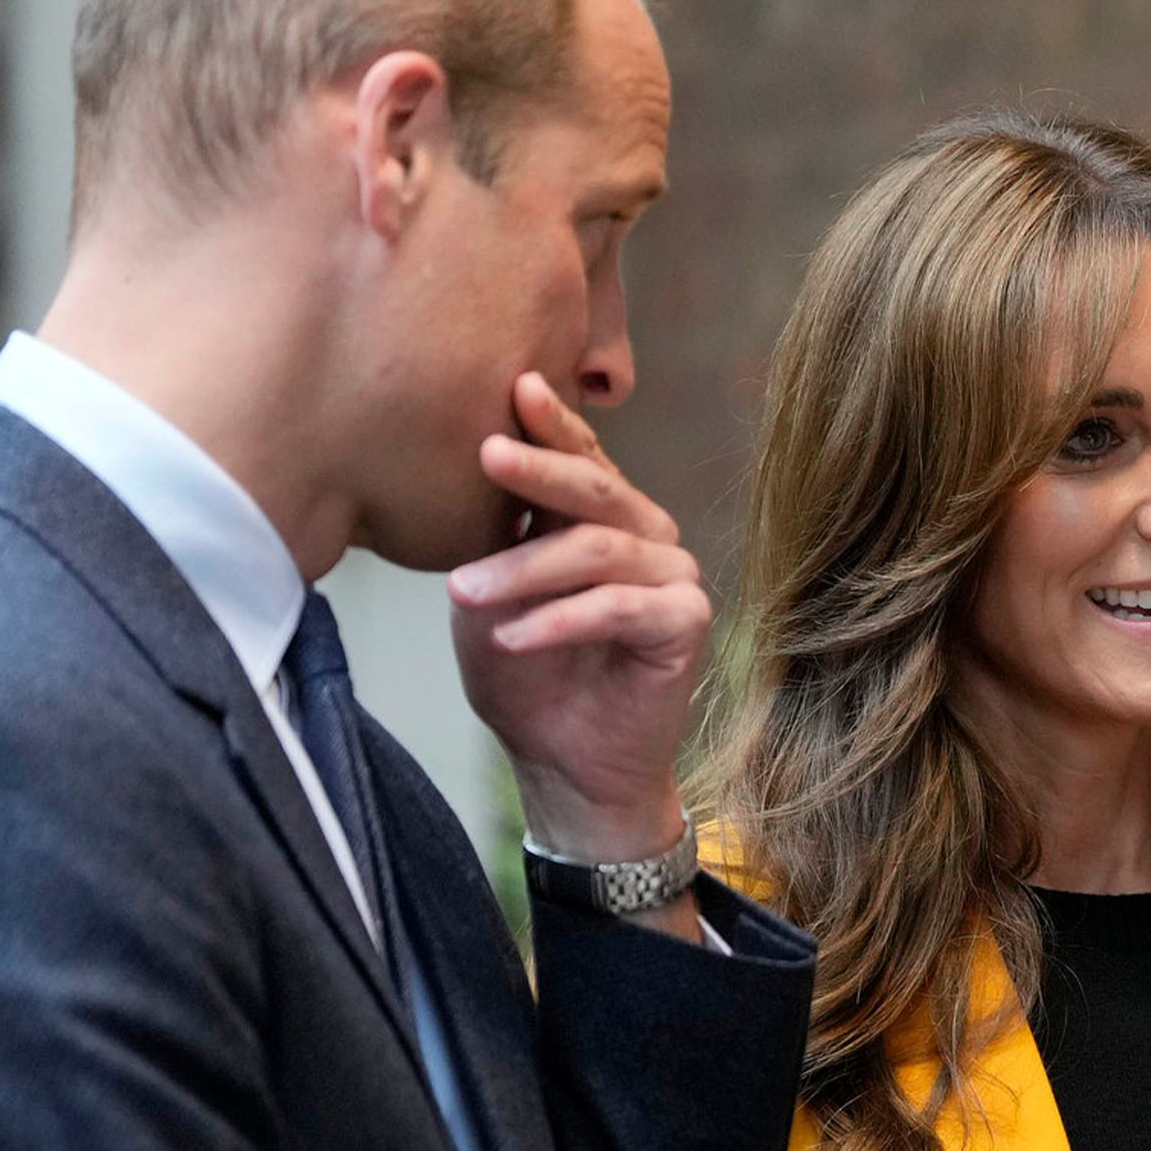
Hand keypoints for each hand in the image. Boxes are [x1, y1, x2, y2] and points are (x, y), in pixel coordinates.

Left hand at [448, 372, 710, 864]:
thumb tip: (471, 457)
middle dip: (536, 471)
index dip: (550, 421)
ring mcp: (673, 575)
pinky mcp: (686, 623)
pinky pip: (619, 608)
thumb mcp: (491, 595)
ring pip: (598, 550)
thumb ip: (493, 534)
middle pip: (593, 490)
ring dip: (524, 569)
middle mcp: (645, 534)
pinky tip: (513, 637)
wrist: (564, 763)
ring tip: (464, 592)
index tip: (512, 387)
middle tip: (486, 454)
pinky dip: (560, 621)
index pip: (579, 457)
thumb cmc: (526, 677)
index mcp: (602, 516)